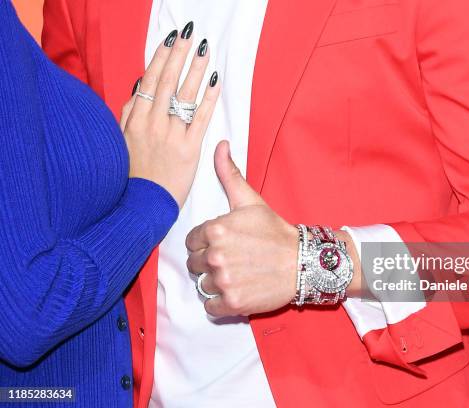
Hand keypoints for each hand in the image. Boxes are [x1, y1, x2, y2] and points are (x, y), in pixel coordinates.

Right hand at [120, 26, 219, 207]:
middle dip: (180, 56)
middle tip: (190, 36)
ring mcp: (171, 136)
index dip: (160, 58)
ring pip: (185, 96)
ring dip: (196, 70)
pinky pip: (201, 119)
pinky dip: (209, 99)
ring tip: (205, 52)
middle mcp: (152, 124)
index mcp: (135, 120)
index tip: (170, 41)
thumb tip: (138, 89)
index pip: (149, 81)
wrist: (140, 206)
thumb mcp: (120, 142)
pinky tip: (216, 83)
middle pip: (167, 81)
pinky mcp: (189, 150)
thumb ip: (127, 115)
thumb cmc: (131, 176)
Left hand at [185, 141, 297, 316]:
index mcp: (214, 230)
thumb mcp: (250, 201)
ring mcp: (223, 281)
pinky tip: (236, 290)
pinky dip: (220, 303)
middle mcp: (215, 256)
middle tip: (232, 260)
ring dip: (215, 283)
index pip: (191, 242)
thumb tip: (219, 145)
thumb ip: (229, 174)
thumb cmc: (274, 231)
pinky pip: (210, 307)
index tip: (225, 245)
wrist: (302, 262)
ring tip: (236, 275)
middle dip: (208, 263)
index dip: (206, 243)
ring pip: (202, 285)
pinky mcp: (232, 303)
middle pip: (194, 264)